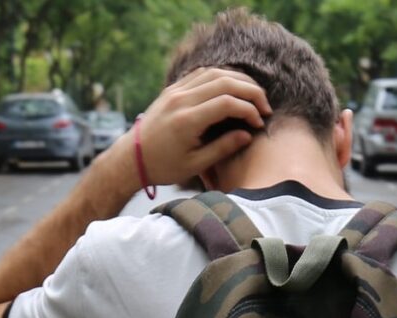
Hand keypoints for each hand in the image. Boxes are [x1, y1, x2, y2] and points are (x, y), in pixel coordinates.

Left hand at [129, 67, 272, 185]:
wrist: (131, 158)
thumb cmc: (163, 166)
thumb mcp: (195, 164)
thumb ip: (223, 148)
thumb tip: (248, 134)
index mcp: (187, 121)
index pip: (227, 103)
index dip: (249, 110)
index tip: (259, 124)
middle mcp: (181, 100)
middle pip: (225, 82)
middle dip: (251, 91)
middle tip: (265, 107)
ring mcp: (175, 91)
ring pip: (215, 73)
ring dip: (239, 81)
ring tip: (254, 96)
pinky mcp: (173, 89)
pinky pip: (202, 73)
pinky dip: (222, 77)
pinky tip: (234, 89)